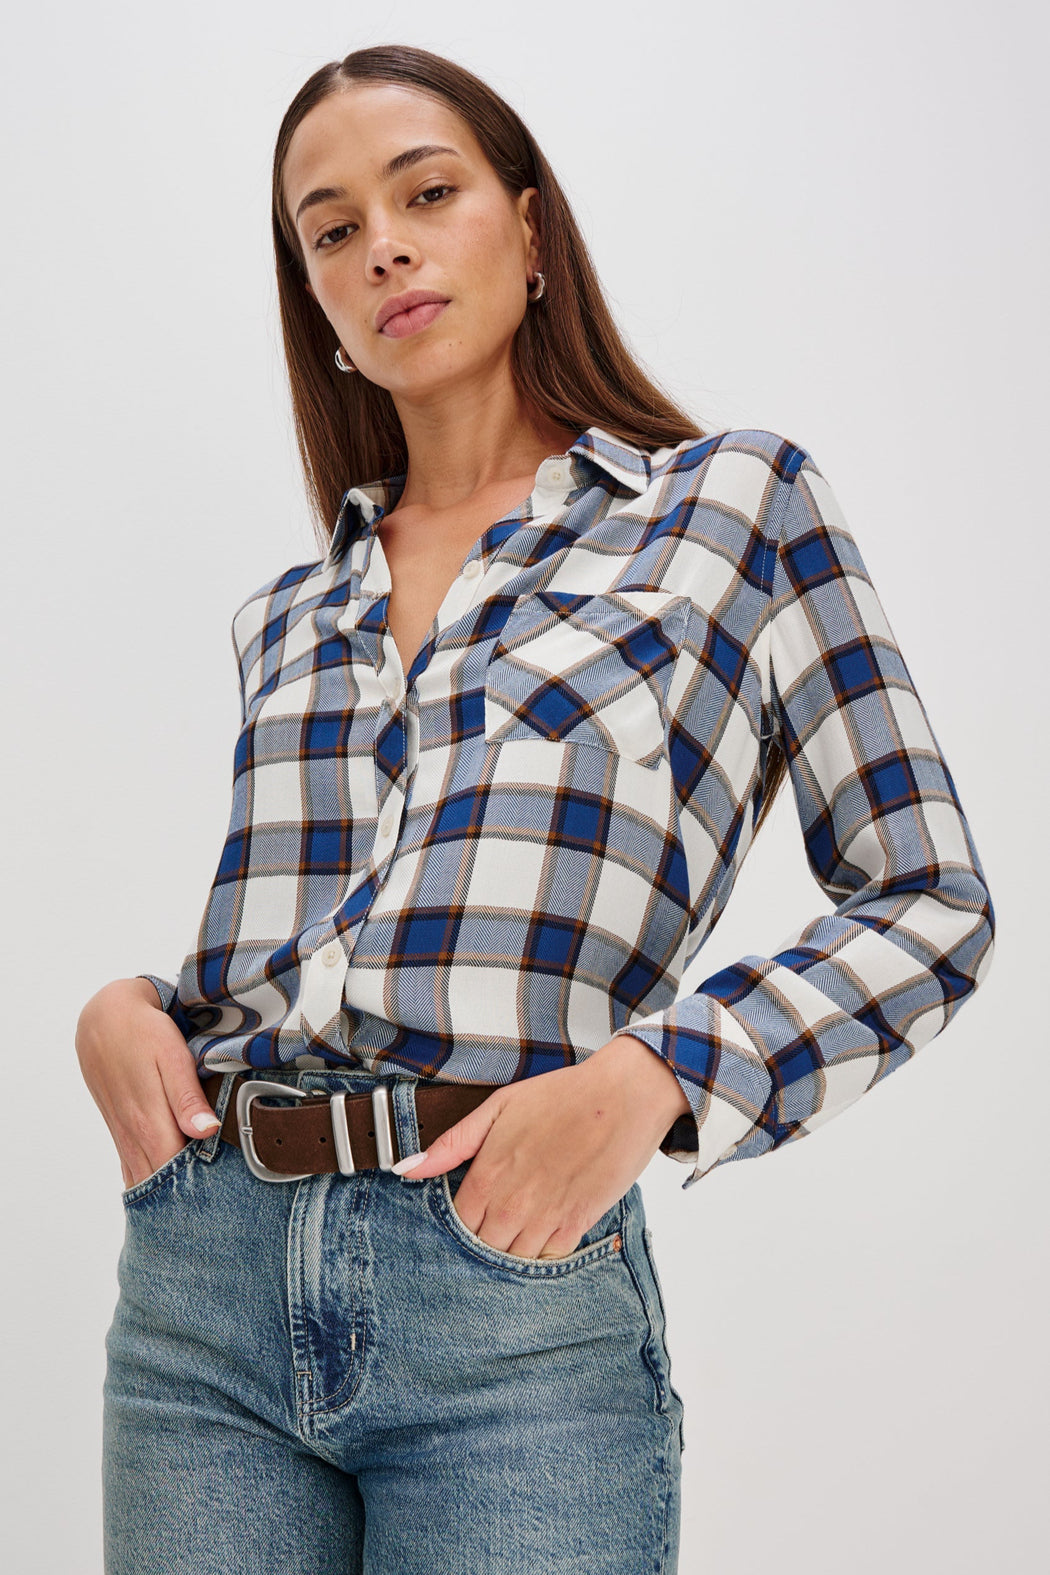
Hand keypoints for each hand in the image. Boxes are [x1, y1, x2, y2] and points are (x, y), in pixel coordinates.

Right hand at [75, 978, 219, 1189]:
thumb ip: (187, 1097)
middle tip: (213, 1210)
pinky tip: (162, 1195)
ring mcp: (123, 1133)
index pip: (174, 1172)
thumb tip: (206, 1131)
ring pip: (142, 1178)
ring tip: (193, 1208)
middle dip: (183, 1200)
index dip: (198, 1190)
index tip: (222, 1201)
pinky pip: (131, 1166)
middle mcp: (132, 1134)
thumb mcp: (171, 1056)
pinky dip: (146, 1182)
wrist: (105, 1017)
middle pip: (158, 1183)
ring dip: (164, 1195)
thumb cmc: (144, 1032)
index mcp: (149, 1120)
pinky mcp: (119, 1128)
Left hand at [392, 1035, 690, 1258]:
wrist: (623, 1096)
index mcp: (489, 1173)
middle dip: (483, 1239)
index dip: (459, 1222)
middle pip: (482, 1248)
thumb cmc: (561, 1096)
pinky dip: (543, 1250)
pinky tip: (543, 1229)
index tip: (469, 1211)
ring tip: (518, 1225)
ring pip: (514, 1259)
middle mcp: (514, 1202)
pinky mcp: (578, 1223)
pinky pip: (549, 1257)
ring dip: (511, 1248)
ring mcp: (547, 1216)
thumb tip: (406, 1169)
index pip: (457, 1224)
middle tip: (493, 1219)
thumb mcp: (498, 1107)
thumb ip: (452, 1144)